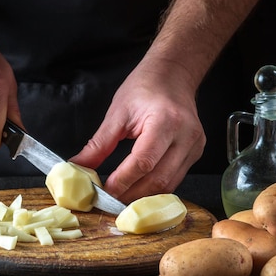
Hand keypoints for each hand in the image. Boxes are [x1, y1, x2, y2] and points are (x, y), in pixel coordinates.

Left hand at [70, 59, 205, 202]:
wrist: (173, 74)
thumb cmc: (146, 87)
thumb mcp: (117, 112)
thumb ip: (99, 144)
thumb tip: (79, 166)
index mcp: (166, 121)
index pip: (144, 161)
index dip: (123, 180)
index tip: (104, 190)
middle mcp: (186, 136)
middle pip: (159, 178)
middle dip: (132, 194)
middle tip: (109, 201)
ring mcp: (195, 146)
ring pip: (169, 184)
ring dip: (144, 196)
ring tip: (120, 199)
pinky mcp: (196, 153)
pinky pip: (175, 178)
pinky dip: (155, 188)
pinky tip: (138, 190)